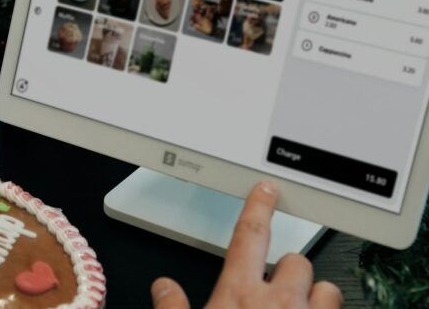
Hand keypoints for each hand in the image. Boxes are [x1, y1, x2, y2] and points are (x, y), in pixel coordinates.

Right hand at [151, 181, 342, 308]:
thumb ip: (173, 307)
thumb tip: (163, 287)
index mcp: (239, 294)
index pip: (250, 235)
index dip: (258, 207)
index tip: (266, 192)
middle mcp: (280, 301)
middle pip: (295, 260)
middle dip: (287, 270)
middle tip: (275, 289)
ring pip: (327, 288)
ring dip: (316, 296)